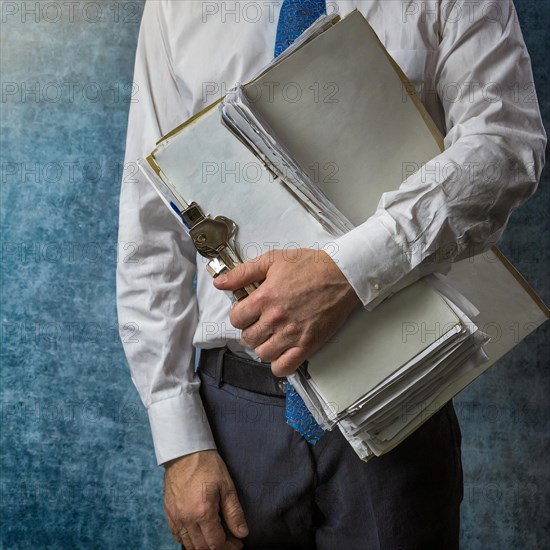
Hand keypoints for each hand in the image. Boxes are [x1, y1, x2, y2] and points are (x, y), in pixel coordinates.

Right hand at [164, 450, 247, 548]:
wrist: (184, 452)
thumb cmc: (207, 465)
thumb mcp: (227, 486)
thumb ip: (234, 513)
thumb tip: (242, 533)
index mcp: (203, 513)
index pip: (216, 544)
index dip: (229, 547)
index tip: (238, 543)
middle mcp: (187, 519)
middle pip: (202, 548)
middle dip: (218, 548)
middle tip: (230, 541)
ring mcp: (175, 517)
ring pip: (189, 545)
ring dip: (203, 546)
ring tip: (215, 538)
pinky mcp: (169, 513)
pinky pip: (177, 536)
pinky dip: (189, 540)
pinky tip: (198, 534)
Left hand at [214, 249, 360, 375]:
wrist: (342, 275)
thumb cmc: (311, 266)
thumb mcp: (273, 260)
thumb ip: (243, 272)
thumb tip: (220, 282)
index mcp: (265, 297)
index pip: (236, 318)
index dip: (240, 315)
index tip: (249, 311)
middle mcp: (276, 318)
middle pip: (248, 338)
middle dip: (250, 330)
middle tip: (260, 323)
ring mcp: (292, 334)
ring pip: (263, 354)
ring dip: (263, 346)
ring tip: (271, 335)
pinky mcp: (307, 345)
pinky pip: (283, 367)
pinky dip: (278, 363)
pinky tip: (281, 351)